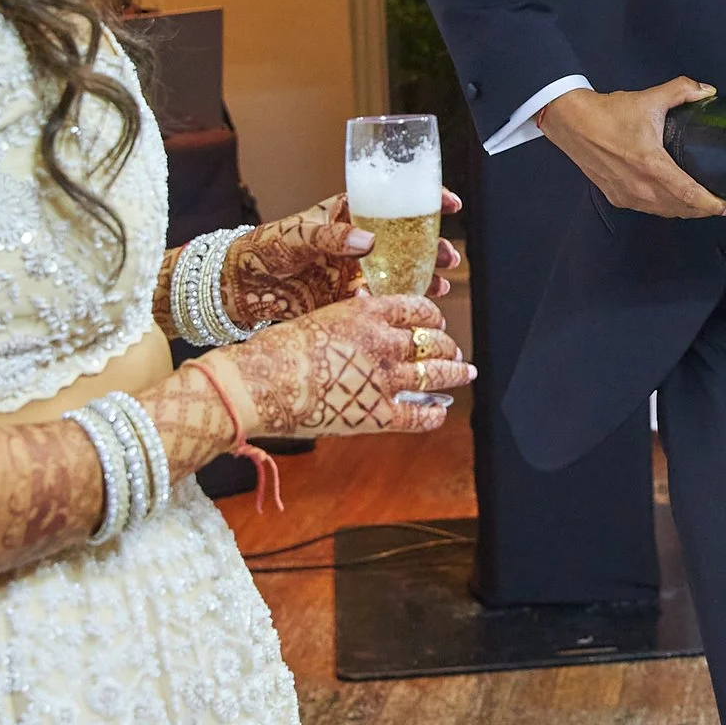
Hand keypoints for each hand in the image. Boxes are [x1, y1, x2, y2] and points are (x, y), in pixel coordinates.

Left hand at [214, 191, 462, 331]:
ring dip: (423, 278)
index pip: (393, 199)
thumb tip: (369, 241)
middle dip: (432, 246)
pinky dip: (398, 305)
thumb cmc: (262, 248)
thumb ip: (332, 237)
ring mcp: (354, 270)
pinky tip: (411, 310)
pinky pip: (380, 300)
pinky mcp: (346, 298)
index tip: (451, 202)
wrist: (237, 287)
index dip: (426, 198)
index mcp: (347, 214)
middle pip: (406, 240)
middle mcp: (357, 241)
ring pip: (399, 272)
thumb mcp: (296, 235)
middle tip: (448, 257)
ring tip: (440, 287)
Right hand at [223, 293, 472, 436]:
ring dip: (454, 374)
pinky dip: (434, 414)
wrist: (260, 382)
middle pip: (433, 341)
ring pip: (437, 374)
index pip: (417, 309)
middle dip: (447, 346)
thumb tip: (367, 315)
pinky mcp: (379, 414)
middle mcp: (385, 341)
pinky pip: (419, 415)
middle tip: (454, 352)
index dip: (432, 316)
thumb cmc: (278, 348)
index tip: (436, 322)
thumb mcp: (321, 316)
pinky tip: (439, 413)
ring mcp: (385, 378)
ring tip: (464, 373)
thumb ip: (351, 318)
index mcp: (369, 312)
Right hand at [538, 77, 725, 218]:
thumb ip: (682, 90)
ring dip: (685, 211)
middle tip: (721, 205)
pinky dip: (665, 208)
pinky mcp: (616, 197)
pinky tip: (673, 201)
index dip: (712, 204)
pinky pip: (648, 209)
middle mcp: (640, 186)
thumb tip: (707, 91)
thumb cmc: (608, 113)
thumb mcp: (649, 98)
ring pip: (664, 212)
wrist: (571, 122)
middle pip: (680, 209)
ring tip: (702, 205)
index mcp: (652, 165)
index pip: (689, 194)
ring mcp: (626, 195)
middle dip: (704, 210)